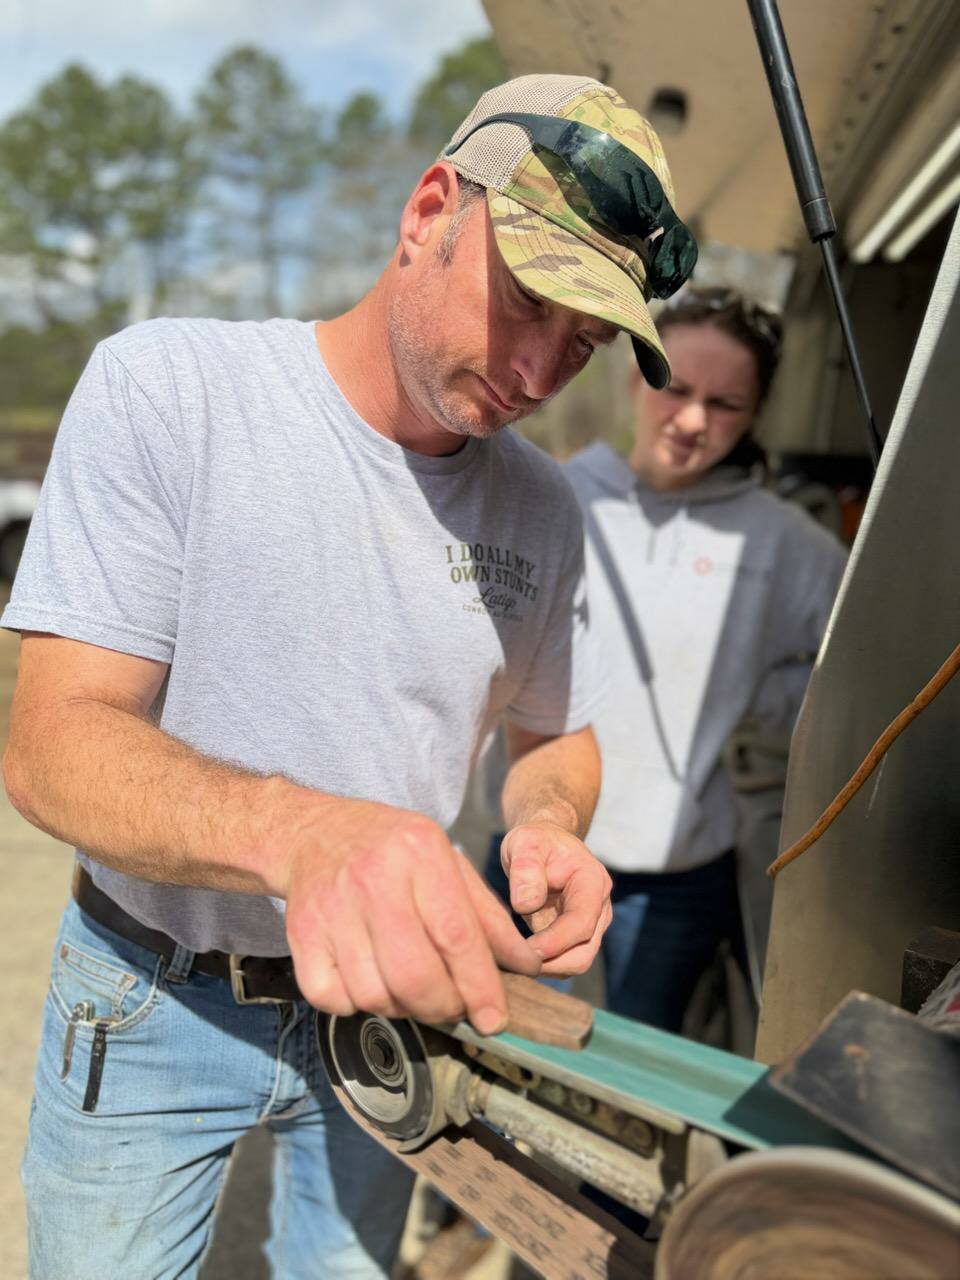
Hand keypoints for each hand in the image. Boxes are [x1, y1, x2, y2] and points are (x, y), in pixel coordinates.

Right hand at [279, 797, 540, 1034]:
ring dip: (403, 1009)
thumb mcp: (448, 862)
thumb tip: (527, 967)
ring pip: (375, 995)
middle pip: (415, 974)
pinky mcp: (300, 934)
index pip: (456, 934)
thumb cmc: (393, 850)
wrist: (315, 833)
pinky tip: (370, 980)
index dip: (480, 986)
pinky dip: (356, 1006)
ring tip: (412, 989)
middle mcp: (372, 877)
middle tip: (453, 1007)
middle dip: (443, 1007)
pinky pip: (333, 1000)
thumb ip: (488, 916)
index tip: (495, 1019)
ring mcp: (331, 907)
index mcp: (419, 852)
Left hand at [499, 821, 612, 975]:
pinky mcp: (578, 936)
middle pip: (584, 952)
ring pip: (576, 961)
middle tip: (515, 963)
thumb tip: (525, 905)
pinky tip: (520, 957)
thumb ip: (525, 870)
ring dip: (548, 967)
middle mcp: (599, 906)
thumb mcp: (525, 843)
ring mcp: (592, 924)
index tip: (526, 951)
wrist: (545, 844)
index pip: (581, 922)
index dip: (556, 942)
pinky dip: (545, 964)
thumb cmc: (535, 842)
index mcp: (591, 881)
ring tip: (515, 960)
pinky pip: (565, 959)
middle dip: (552, 963)